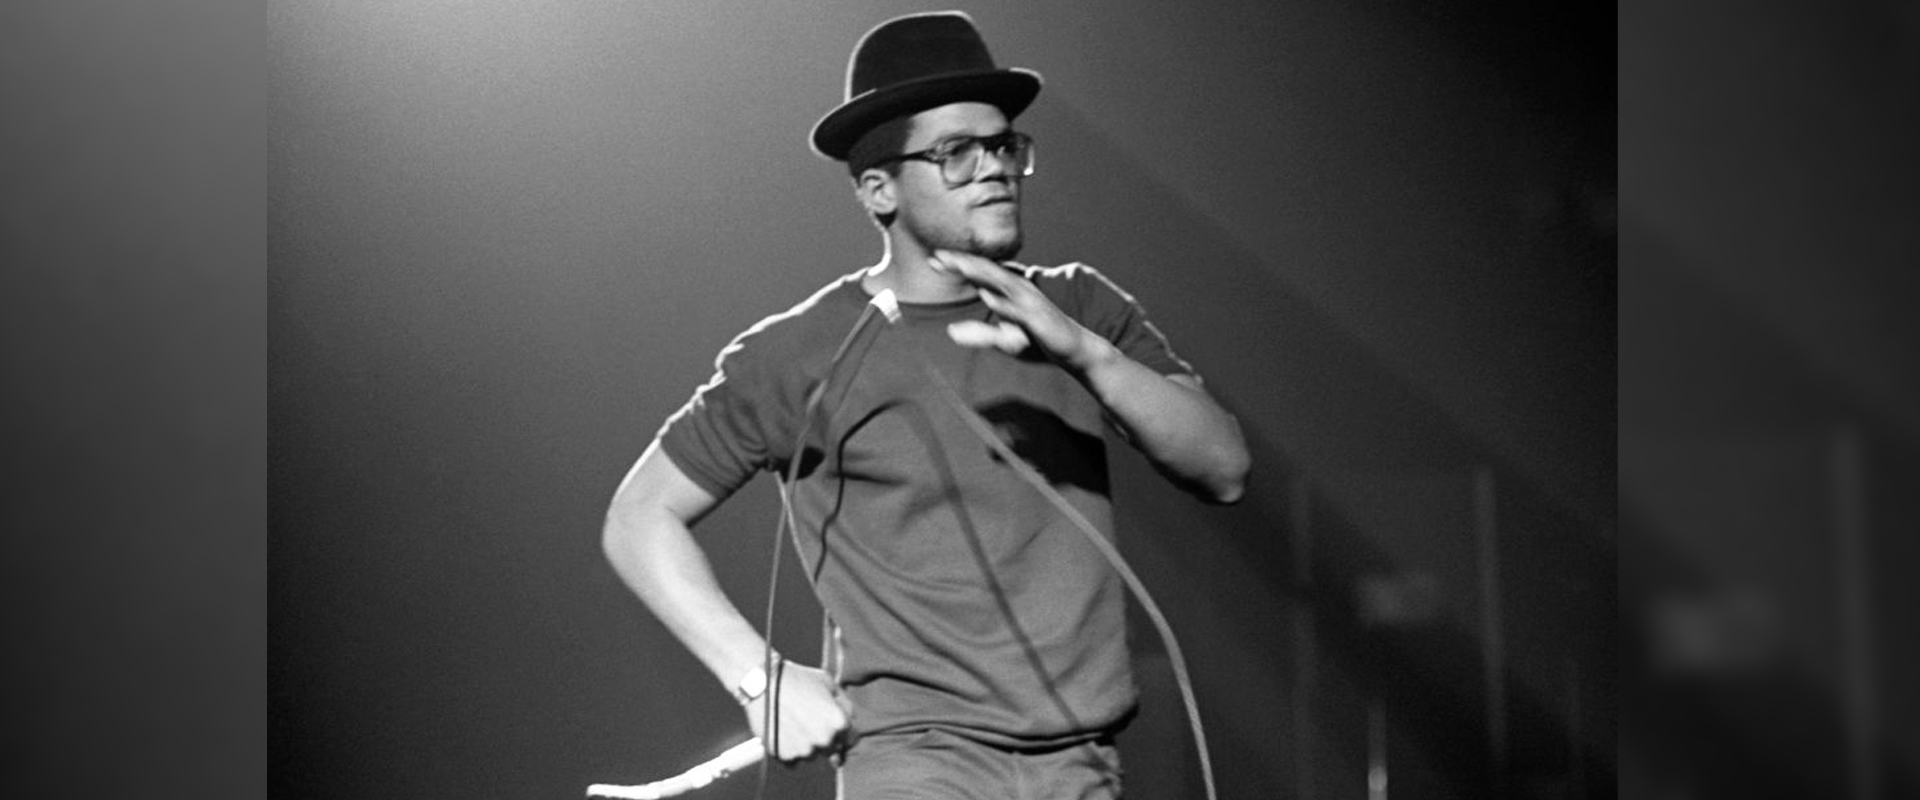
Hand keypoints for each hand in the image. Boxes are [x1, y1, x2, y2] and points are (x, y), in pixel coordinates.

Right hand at [742, 661, 852, 763]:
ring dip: (806, 745)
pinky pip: (792, 759)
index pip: (851, 739)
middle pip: (832, 749)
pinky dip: (789, 750)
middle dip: (824, 738)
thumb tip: (850, 719)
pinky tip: (783, 732)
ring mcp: (804, 750)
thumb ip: (844, 703)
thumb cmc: (797, 679)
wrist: (763, 683)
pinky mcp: (785, 756)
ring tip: (793, 724)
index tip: (831, 724)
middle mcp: (825, 740)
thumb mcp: (827, 682)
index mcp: (839, 722)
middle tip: (809, 721)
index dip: (843, 732)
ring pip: (811, 755)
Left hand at [930, 249, 1104, 368]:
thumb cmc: (1038, 341)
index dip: (958, 265)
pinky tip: (987, 296)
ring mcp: (1029, 303)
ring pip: (1001, 283)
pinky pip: (1018, 310)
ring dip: (979, 273)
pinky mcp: (1038, 319)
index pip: (980, 273)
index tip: (933, 261)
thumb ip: (980, 334)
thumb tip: (952, 332)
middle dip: (963, 262)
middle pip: (987, 271)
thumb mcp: (1005, 340)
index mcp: (1011, 291)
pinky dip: (1003, 303)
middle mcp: (1020, 290)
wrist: (1074, 350)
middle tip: (937, 257)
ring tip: (958, 265)